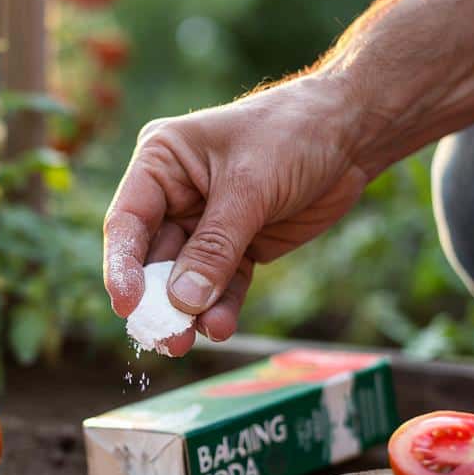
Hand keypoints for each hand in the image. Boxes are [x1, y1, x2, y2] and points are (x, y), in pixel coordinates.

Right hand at [103, 74, 370, 354]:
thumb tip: (183, 302)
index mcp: (160, 163)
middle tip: (162, 336)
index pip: (128, 222)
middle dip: (157, 300)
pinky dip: (220, 308)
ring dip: (187, 311)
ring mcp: (205, 225)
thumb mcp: (249, 187)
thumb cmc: (292, 134)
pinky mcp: (238, 247)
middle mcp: (174, 196)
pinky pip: (221, 285)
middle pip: (151, 258)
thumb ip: (215, 247)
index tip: (126, 306)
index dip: (122, 267)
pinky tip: (220, 327)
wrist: (351, 133)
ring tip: (188, 341)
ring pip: (185, 279)